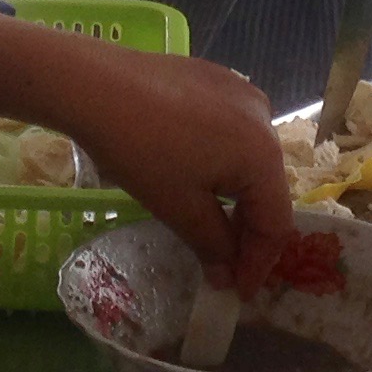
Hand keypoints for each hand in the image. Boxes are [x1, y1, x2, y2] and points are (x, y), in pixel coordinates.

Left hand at [0, 13, 294, 291]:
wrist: (94, 84)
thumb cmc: (141, 152)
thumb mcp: (178, 208)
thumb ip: (213, 246)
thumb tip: (228, 276)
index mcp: (264, 154)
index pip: (276, 222)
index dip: (258, 263)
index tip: (238, 292)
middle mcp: (265, 118)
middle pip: (267, 188)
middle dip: (246, 231)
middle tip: (224, 266)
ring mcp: (241, 93)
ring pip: (249, 160)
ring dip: (234, 198)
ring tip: (208, 225)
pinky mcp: (216, 79)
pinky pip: (231, 133)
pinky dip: (220, 164)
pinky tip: (192, 176)